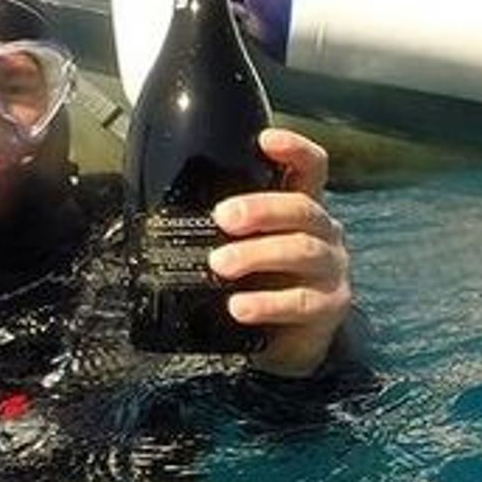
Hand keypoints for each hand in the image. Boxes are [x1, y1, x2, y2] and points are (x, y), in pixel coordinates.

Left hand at [208, 128, 352, 377]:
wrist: (287, 341)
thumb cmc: (260, 281)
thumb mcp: (244, 247)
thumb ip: (222, 226)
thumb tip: (151, 208)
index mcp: (301, 210)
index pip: (310, 167)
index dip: (294, 149)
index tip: (265, 140)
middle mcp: (323, 233)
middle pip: (302, 209)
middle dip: (261, 209)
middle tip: (222, 217)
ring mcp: (330, 270)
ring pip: (302, 251)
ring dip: (257, 254)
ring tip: (220, 264)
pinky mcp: (329, 308)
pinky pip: (301, 302)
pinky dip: (267, 303)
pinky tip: (239, 307)